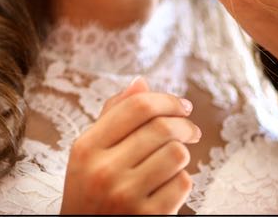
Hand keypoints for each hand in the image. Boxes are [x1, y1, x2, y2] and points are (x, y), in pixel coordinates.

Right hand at [60, 77, 198, 214]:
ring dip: (182, 154)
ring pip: (176, 154)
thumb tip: (141, 82)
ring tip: (174, 160)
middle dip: (184, 124)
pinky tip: (169, 185)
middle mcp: (103, 170)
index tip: (182, 105)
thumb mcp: (89, 153)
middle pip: (161, 128)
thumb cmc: (90, 191)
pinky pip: (182, 184)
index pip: (136, 107)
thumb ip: (113, 117)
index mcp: (86, 147)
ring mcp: (125, 196)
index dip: (166, 100)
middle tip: (191, 130)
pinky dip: (181, 180)